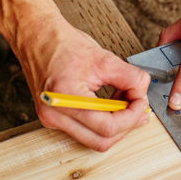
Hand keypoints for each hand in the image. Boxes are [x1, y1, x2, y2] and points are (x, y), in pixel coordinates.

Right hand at [16, 15, 150, 150]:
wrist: (38, 38)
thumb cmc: (62, 44)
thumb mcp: (104, 58)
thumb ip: (130, 78)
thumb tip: (143, 93)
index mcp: (65, 98)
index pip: (107, 126)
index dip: (131, 117)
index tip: (141, 102)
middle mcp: (54, 115)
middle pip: (102, 140)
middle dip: (126, 125)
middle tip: (137, 105)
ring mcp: (52, 120)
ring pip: (94, 140)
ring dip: (115, 125)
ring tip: (123, 102)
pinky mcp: (53, 119)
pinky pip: (85, 132)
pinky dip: (102, 122)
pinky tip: (109, 105)